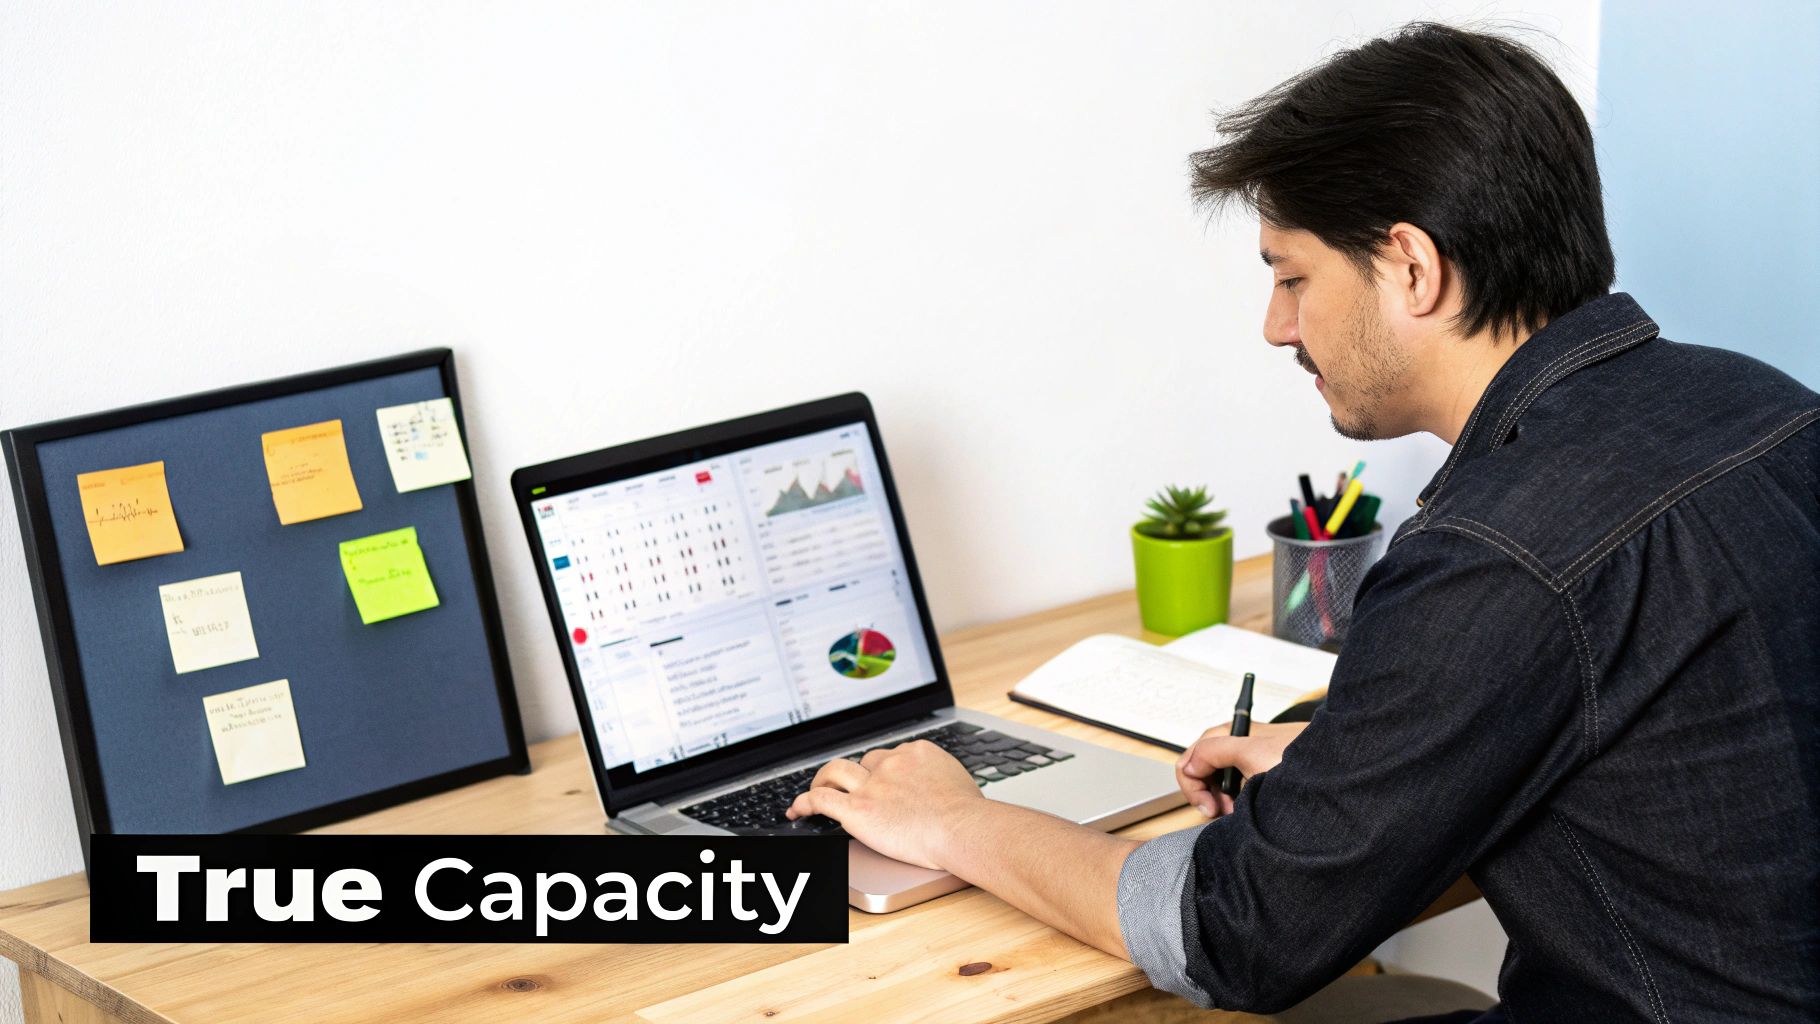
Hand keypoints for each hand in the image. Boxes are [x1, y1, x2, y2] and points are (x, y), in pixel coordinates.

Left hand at [785, 740, 984, 869]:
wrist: (961, 827)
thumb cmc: (968, 815)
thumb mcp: (958, 782)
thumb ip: (941, 779)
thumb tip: (941, 788)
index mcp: (916, 753)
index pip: (891, 755)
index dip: (883, 769)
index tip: (881, 780)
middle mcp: (891, 763)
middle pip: (864, 762)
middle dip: (856, 773)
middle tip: (849, 784)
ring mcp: (872, 785)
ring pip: (836, 772)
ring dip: (824, 779)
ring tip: (817, 788)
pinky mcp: (858, 809)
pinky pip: (821, 800)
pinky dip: (804, 803)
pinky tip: (797, 810)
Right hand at [1175, 721, 1307, 817]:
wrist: (1339, 767)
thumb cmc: (1302, 761)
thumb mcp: (1251, 755)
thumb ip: (1213, 753)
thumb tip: (1188, 765)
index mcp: (1228, 733)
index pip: (1189, 760)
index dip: (1194, 788)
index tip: (1210, 809)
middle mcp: (1234, 743)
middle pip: (1199, 771)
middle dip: (1207, 796)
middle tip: (1222, 813)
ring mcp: (1247, 757)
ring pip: (1217, 782)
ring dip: (1222, 801)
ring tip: (1238, 813)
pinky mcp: (1259, 770)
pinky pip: (1235, 786)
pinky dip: (1236, 800)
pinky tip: (1249, 809)